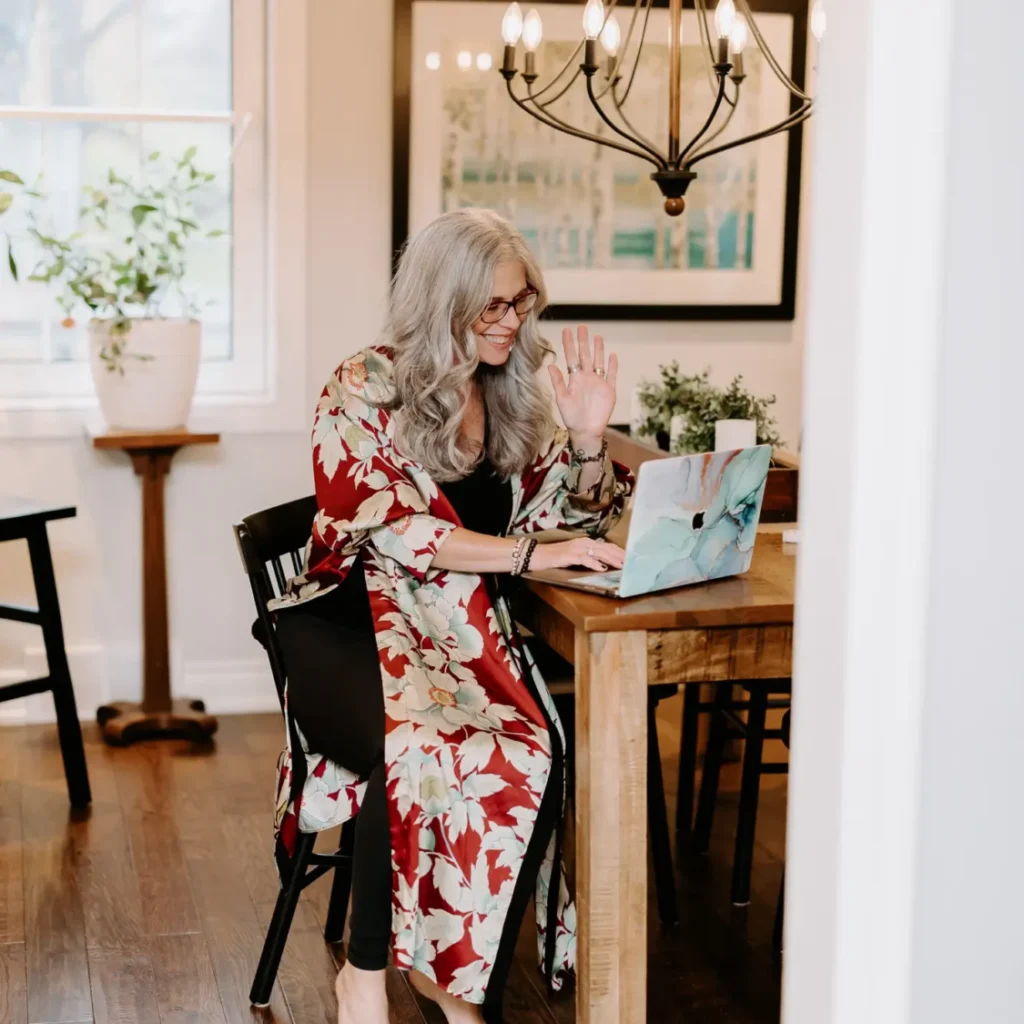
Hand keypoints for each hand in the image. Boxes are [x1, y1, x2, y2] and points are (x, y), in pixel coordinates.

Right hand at [534, 537, 624, 572]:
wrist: (538, 555)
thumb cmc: (556, 556)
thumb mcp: (575, 555)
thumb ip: (588, 556)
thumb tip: (603, 563)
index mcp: (586, 542)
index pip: (606, 546)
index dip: (619, 552)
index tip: (629, 558)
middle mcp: (583, 542)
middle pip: (606, 548)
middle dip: (619, 556)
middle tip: (630, 563)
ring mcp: (577, 548)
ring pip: (598, 553)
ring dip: (611, 559)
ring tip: (621, 565)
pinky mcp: (570, 555)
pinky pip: (585, 559)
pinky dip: (595, 564)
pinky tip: (602, 568)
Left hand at [548, 326, 617, 448]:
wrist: (586, 432)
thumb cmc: (571, 417)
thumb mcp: (561, 399)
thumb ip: (558, 382)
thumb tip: (550, 366)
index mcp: (574, 379)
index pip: (571, 357)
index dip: (569, 344)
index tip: (566, 330)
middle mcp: (586, 378)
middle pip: (585, 355)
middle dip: (583, 341)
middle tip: (582, 326)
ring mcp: (599, 383)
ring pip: (599, 362)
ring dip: (598, 350)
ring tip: (597, 336)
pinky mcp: (609, 391)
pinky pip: (612, 375)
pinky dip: (613, 366)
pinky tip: (612, 355)